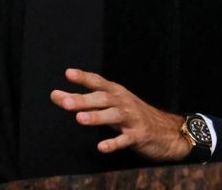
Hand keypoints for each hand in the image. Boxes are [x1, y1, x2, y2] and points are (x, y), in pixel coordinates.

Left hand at [50, 68, 191, 161]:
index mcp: (115, 92)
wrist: (166, 131)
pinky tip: (101, 147)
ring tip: (79, 119)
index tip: (68, 73)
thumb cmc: (131, 114)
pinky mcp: (138, 135)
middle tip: (64, 102)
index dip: (84, 77)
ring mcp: (132, 118)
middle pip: (102, 99)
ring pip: (113, 116)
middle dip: (83, 100)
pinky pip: (125, 139)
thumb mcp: (109, 104)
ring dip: (96, 117)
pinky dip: (113, 143)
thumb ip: (82, 99)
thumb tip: (55, 95)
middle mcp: (123, 102)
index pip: (97, 82)